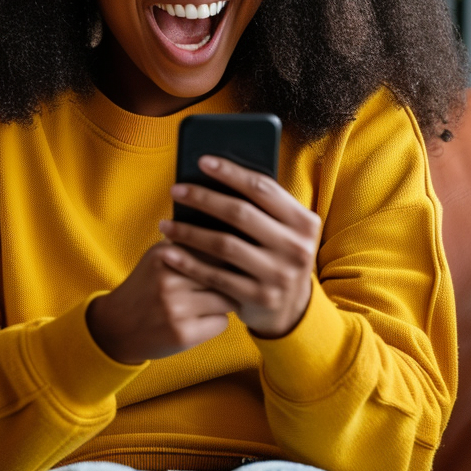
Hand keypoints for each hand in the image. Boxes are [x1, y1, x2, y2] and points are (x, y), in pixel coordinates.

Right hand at [86, 242, 237, 363]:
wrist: (116, 328)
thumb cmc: (146, 289)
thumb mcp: (158, 258)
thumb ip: (187, 245)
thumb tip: (232, 237)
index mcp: (164, 254)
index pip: (214, 248)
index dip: (226, 256)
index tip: (232, 260)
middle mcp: (168, 279)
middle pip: (224, 274)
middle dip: (230, 280)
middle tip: (227, 284)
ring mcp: (176, 308)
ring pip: (228, 299)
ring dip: (226, 302)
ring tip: (211, 303)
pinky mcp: (183, 334)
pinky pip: (222, 322)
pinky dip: (216, 321)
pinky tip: (201, 321)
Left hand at [158, 156, 320, 338]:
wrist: (292, 310)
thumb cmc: (278, 256)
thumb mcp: (284, 231)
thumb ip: (264, 208)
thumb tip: (216, 176)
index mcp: (304, 222)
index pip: (263, 188)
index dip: (231, 172)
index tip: (202, 161)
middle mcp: (297, 247)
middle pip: (240, 213)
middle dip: (203, 198)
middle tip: (176, 190)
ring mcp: (279, 274)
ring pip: (224, 244)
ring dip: (190, 232)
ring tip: (166, 224)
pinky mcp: (259, 297)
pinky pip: (216, 275)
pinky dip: (189, 263)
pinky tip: (169, 253)